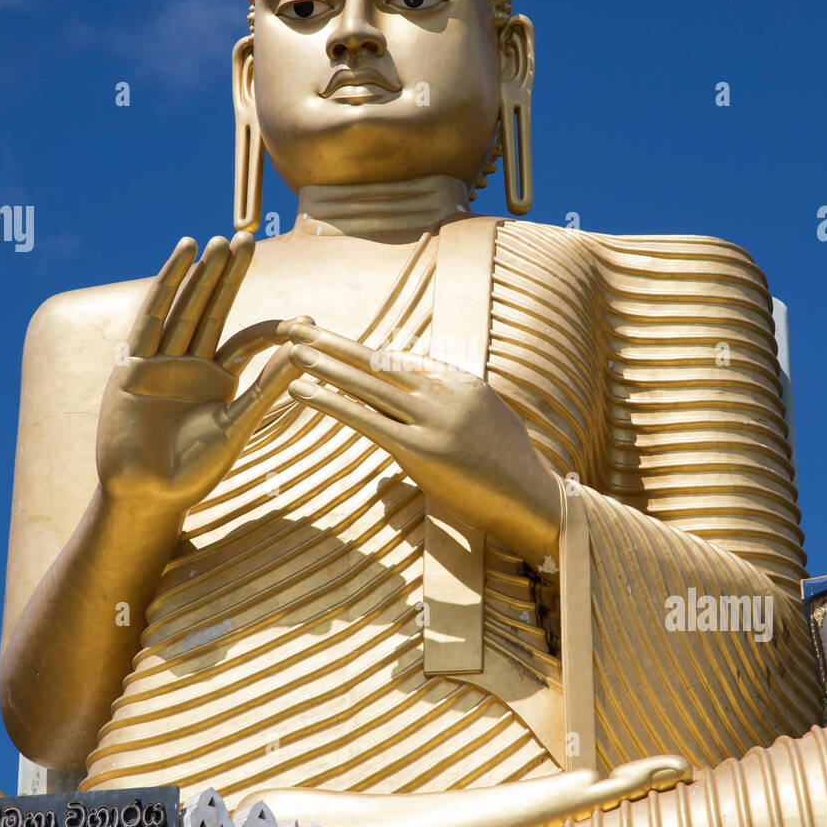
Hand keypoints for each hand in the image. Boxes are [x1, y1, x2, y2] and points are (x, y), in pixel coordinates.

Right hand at [97, 233, 309, 516]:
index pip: (246, 341)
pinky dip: (167, 285)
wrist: (147, 495)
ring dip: (201, 274)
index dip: (272, 326)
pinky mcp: (133, 363)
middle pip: (212, 310)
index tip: (305, 316)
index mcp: (218, 381)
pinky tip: (183, 256)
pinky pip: (152, 317)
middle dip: (228, 275)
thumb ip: (268, 387)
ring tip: (218, 241)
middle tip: (248, 239)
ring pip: (184, 307)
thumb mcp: (238, 424)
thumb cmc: (194, 471)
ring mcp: (160, 361)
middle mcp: (189, 365)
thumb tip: (304, 350)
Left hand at [287, 324, 561, 568]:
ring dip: (324, 365)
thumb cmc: (510, 470)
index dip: (359, 349)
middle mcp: (445, 393)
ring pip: (367, 384)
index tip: (329, 339)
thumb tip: (424, 397)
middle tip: (295, 326)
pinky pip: (365, 418)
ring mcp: (433, 420)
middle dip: (331, 342)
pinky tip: (303, 392)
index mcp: (461, 382)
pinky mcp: (420, 450)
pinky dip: (330, 401)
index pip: (399, 360)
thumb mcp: (486, 422)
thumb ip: (454, 405)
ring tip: (290, 350)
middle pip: (377, 361)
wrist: (535, 500)